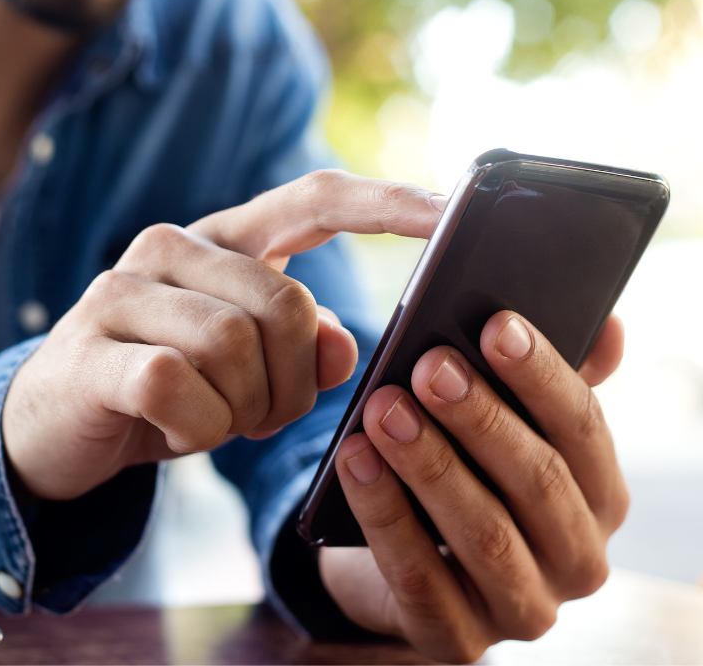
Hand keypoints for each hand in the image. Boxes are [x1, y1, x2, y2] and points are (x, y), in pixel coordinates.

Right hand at [2, 170, 444, 499]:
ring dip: (242, 410)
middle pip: (287, 303)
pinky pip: (177, 386)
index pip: (314, 200)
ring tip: (216, 422)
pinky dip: (196, 428)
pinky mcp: (92, 346)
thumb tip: (349, 344)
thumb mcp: (249, 374)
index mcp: (222, 241)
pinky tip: (175, 431)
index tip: (453, 208)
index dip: (385, 202)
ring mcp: (123, 291)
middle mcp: (172, 247)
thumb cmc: (166, 391)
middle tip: (263, 414)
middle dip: (294, 382)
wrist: (54, 426)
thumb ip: (306, 350)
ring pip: (234, 345)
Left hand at [321, 312, 627, 662]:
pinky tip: (354, 462)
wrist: (399, 557)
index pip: (584, 429)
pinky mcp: (458, 639)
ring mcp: (522, 608)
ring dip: (430, 464)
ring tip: (382, 409)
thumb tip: (606, 325)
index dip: (542, 375)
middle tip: (428, 366)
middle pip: (538, 481)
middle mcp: (577, 559)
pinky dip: (385, 516)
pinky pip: (420, 579)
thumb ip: (546, 381)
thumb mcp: (504, 426)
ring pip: (484, 534)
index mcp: (598, 497)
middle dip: (481, 418)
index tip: (496, 325)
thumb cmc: (464, 473)